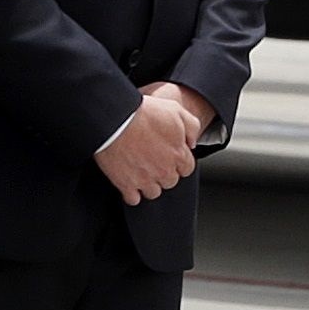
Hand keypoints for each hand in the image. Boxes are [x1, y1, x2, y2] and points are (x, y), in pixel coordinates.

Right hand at [94, 85, 205, 205]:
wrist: (115, 119)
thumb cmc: (143, 113)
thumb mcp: (176, 110)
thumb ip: (192, 127)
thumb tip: (192, 144)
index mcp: (178, 154)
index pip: (186, 168)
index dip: (178, 162)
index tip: (169, 156)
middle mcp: (164, 171)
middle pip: (170, 181)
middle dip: (163, 173)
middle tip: (152, 161)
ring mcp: (145, 180)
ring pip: (153, 192)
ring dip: (148, 184)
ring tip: (140, 171)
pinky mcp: (126, 184)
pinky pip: (133, 199)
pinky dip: (131, 193)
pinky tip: (128, 181)